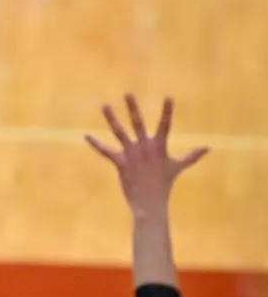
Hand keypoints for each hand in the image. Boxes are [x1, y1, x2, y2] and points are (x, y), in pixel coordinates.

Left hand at [86, 96, 206, 218]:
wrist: (150, 203)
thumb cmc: (164, 184)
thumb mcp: (178, 167)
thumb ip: (191, 156)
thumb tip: (208, 147)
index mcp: (159, 146)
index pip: (165, 125)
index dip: (167, 111)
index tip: (169, 97)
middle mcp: (144, 147)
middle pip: (138, 123)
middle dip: (133, 108)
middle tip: (127, 93)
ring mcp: (131, 154)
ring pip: (119, 132)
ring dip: (111, 119)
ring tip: (104, 105)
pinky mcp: (120, 163)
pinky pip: (106, 151)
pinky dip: (96, 144)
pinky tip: (86, 136)